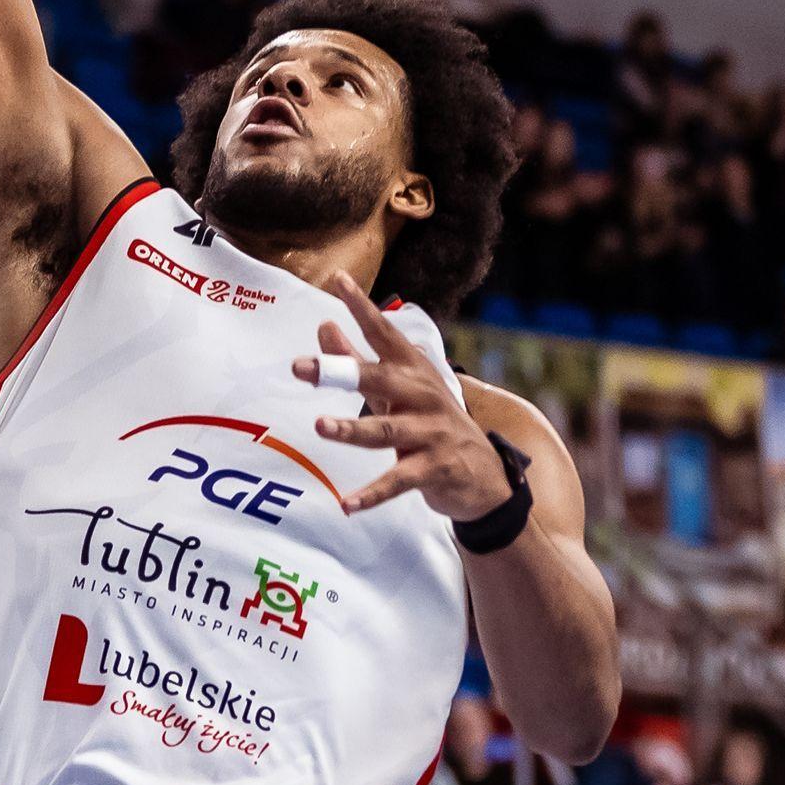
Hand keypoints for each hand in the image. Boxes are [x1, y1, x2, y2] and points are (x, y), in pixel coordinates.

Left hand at [295, 274, 511, 522]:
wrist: (484, 476)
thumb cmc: (431, 424)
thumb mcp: (398, 390)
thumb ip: (360, 360)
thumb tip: (324, 326)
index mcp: (414, 371)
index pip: (384, 333)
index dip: (361, 307)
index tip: (337, 281)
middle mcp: (424, 396)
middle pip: (380, 379)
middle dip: (340, 371)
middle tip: (300, 367)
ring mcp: (431, 432)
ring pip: (386, 429)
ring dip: (352, 430)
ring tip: (320, 427)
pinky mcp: (434, 469)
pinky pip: (398, 480)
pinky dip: (372, 494)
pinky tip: (346, 504)